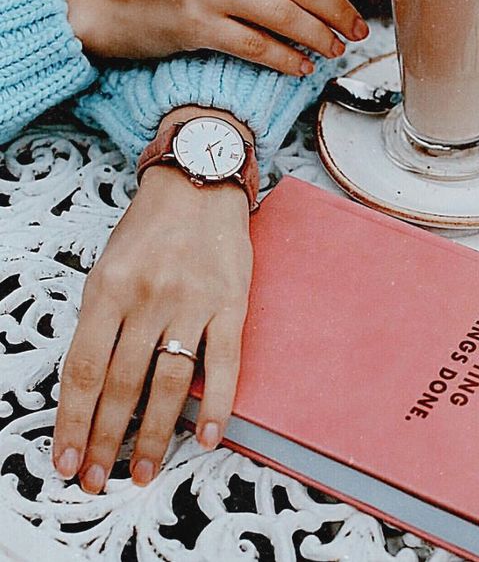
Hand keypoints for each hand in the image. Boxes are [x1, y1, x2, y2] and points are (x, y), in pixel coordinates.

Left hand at [53, 111, 252, 491]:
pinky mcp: (231, 303)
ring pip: (169, 382)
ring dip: (155, 435)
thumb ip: (103, 319)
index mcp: (108, 288)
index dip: (71, 421)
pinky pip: (224, 363)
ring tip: (144, 472)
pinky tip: (208, 436)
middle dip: (105, 440)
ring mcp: (192, 302)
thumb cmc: (151, 226)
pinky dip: (216, 404)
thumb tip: (97, 384)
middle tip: (97, 479)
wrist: (200, 182)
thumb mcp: (109, 264)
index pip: (82, 369)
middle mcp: (147, 298)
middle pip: (121, 384)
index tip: (66, 459)